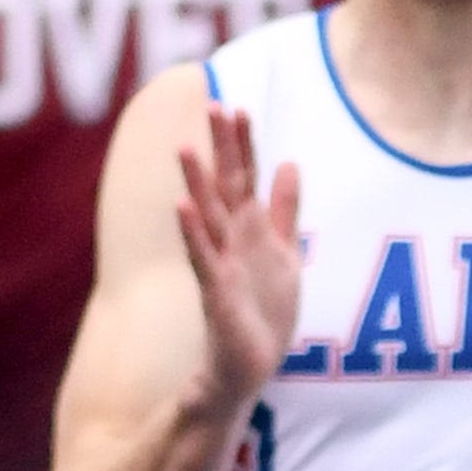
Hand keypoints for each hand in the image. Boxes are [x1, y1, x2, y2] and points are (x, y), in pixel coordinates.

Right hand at [176, 104, 303, 413]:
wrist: (249, 365)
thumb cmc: (263, 311)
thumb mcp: (284, 253)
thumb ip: (284, 210)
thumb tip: (289, 163)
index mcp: (248, 230)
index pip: (243, 178)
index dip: (243, 145)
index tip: (237, 107)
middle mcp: (230, 241)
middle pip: (225, 187)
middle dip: (221, 149)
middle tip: (213, 105)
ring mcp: (220, 264)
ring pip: (207, 216)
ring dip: (197, 182)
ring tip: (185, 147)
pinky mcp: (215, 292)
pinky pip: (202, 257)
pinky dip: (192, 232)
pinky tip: (182, 206)